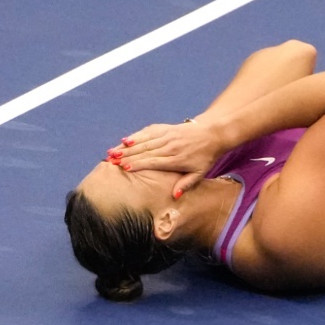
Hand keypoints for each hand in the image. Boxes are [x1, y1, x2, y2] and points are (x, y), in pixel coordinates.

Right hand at [108, 120, 226, 196]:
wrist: (212, 134)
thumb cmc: (205, 157)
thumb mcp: (200, 174)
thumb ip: (186, 184)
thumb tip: (174, 196)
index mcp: (177, 159)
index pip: (154, 162)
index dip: (139, 164)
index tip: (125, 168)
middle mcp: (170, 146)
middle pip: (145, 151)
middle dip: (127, 156)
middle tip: (111, 161)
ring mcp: (167, 135)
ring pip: (143, 141)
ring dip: (126, 147)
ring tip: (112, 152)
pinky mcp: (165, 128)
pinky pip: (148, 132)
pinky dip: (135, 136)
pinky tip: (124, 141)